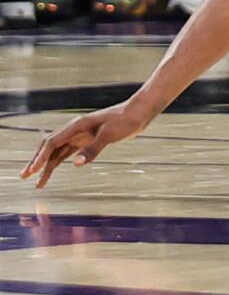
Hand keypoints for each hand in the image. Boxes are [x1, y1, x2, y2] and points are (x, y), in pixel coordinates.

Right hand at [20, 102, 152, 187]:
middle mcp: (74, 130)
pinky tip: (51, 171)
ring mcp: (80, 135)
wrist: (138, 113)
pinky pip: (67, 152)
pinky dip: (58, 162)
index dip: (40, 158)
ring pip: (57, 152)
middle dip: (36, 162)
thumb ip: (93, 149)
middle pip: (49, 147)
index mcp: (76, 126)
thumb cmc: (125, 121)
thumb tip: (76, 164)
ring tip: (37, 182)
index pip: (52, 143)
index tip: (31, 171)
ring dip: (46, 165)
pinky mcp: (87, 140)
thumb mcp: (110, 135)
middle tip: (24, 177)